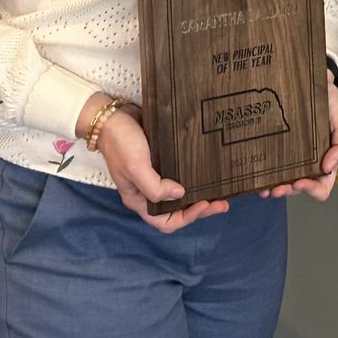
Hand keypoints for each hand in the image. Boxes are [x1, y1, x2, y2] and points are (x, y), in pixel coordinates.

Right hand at [97, 105, 228, 231]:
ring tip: (221, 190)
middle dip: (200, 209)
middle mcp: (148, 191)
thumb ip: (154, 186)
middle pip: (177, 210)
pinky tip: (208, 171)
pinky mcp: (163, 159)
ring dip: (201, 194)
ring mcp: (156, 175)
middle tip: (223, 203)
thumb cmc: (121, 143)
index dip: (186, 218)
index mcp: (139, 199)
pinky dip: (195, 176)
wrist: (114, 115)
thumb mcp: (135, 167)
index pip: (165, 222)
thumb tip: (179, 194)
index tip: (204, 204)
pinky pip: (181, 173)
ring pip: (181, 193)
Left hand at [261, 73, 337, 201]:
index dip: (311, 190)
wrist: (313, 81)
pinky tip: (257, 179)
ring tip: (264, 188)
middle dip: (288, 191)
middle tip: (276, 189)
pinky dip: (264, 177)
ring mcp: (292, 156)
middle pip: (300, 187)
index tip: (299, 182)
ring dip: (275, 188)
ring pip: (284, 181)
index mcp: (326, 160)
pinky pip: (271, 167)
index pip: (322, 186)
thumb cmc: (330, 102)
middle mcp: (309, 162)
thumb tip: (328, 168)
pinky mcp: (278, 147)